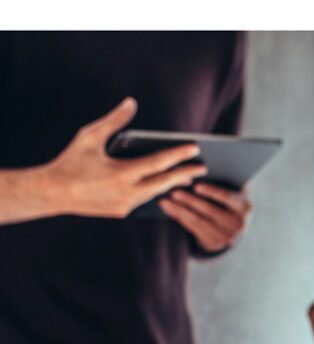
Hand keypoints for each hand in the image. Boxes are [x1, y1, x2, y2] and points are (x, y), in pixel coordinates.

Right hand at [43, 97, 208, 217]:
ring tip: (189, 175)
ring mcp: (125, 205)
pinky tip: (168, 186)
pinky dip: (158, 192)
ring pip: (157, 193)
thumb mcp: (89, 136)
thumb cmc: (71, 160)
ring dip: (174, 184)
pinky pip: (146, 200)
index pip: (158, 163)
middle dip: (185, 173)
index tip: (195, 148)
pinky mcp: (122, 212)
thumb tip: (131, 103)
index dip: (178, 155)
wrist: (52, 193)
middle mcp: (126, 192)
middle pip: (165, 182)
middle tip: (204, 166)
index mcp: (121, 173)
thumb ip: (113, 121)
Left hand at [159, 182, 251, 251]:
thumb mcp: (232, 190)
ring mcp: (227, 237)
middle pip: (210, 211)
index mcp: (244, 207)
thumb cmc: (228, 199)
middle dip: (190, 201)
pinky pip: (193, 229)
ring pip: (198, 222)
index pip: (228, 198)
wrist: (232, 225)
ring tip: (164, 201)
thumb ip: (225, 179)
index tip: (197, 185)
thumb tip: (204, 166)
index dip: (212, 192)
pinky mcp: (214, 244)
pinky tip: (168, 209)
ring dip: (179, 210)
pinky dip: (178, 218)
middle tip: (173, 192)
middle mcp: (238, 224)